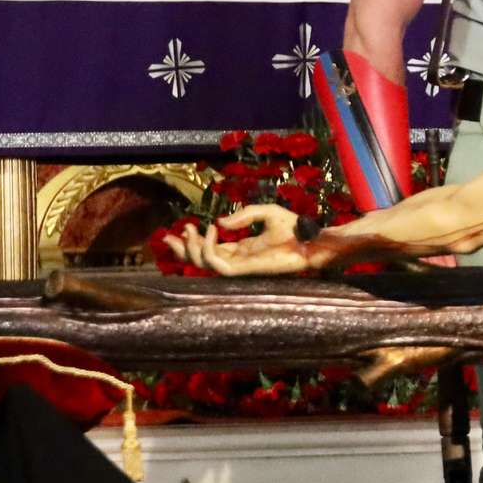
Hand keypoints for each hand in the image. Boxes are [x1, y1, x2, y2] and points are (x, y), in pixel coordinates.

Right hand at [171, 204, 317, 275]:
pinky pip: (218, 264)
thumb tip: (220, 223)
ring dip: (192, 249)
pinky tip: (211, 231)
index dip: (193, 242)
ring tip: (190, 230)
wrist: (311, 240)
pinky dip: (209, 249)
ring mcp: (241, 266)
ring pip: (204, 265)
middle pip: (201, 262)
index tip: (182, 228)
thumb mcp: (266, 212)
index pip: (210, 251)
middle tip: (171, 236)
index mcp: (241, 250)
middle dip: (183, 250)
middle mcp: (238, 260)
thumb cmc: (295, 227)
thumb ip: (243, 215)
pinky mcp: (245, 269)